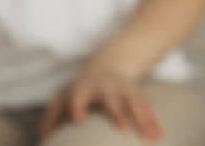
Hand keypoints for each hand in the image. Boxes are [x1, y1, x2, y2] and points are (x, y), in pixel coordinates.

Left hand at [39, 65, 162, 141]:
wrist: (106, 66)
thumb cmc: (80, 91)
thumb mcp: (64, 98)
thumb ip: (52, 118)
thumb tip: (44, 140)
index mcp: (82, 88)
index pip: (78, 96)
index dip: (78, 107)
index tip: (80, 120)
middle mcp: (104, 87)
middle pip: (110, 98)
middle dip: (117, 111)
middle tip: (123, 128)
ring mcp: (122, 89)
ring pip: (133, 102)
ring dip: (142, 119)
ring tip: (149, 138)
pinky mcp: (137, 94)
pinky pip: (147, 107)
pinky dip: (154, 121)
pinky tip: (160, 136)